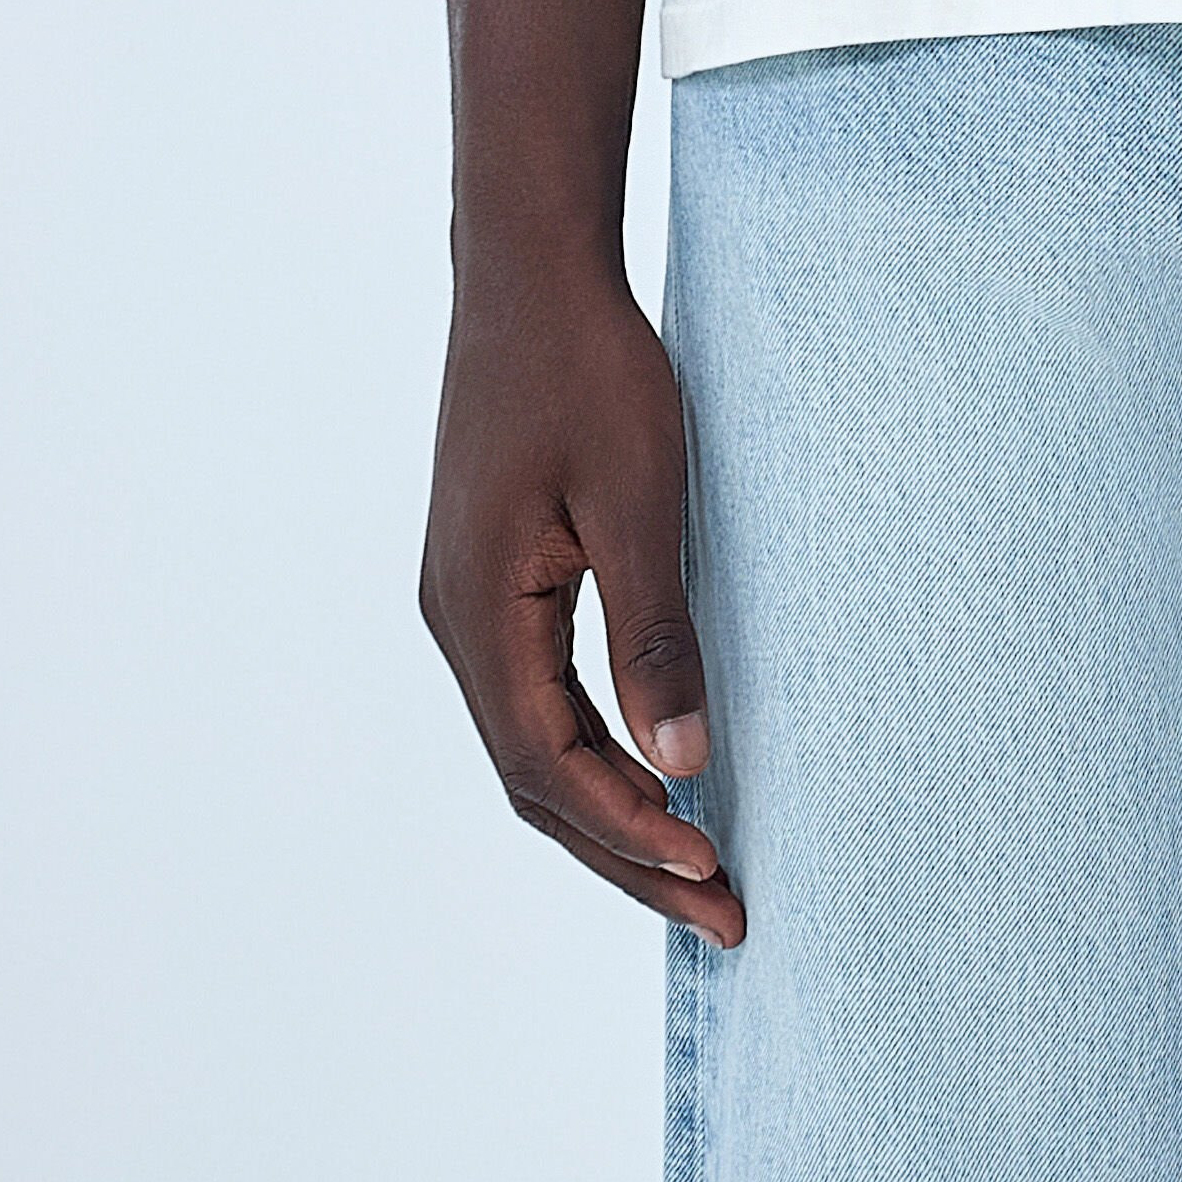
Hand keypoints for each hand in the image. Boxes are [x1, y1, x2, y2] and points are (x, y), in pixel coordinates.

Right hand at [421, 248, 742, 941]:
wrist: (532, 267)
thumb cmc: (590, 369)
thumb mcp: (636, 499)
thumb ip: (656, 635)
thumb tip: (686, 768)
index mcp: (480, 610)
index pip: (549, 765)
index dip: (631, 830)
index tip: (715, 871)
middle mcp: (456, 620)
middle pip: (535, 778)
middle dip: (628, 853)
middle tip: (724, 914)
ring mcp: (467, 600)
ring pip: (534, 745)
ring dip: (612, 811)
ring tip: (699, 868)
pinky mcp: (491, 576)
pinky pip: (536, 697)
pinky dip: (592, 752)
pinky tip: (650, 771)